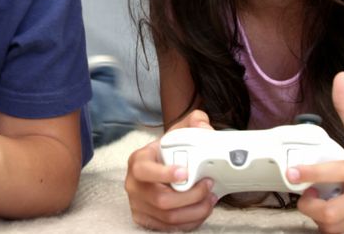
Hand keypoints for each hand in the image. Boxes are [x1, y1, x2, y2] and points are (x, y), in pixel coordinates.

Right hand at [125, 110, 216, 230]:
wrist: (159, 167)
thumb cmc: (168, 151)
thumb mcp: (179, 130)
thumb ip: (194, 121)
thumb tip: (205, 127)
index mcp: (138, 161)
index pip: (144, 170)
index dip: (164, 174)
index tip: (185, 173)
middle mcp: (133, 185)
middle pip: (161, 200)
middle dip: (191, 196)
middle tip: (208, 185)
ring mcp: (138, 205)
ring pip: (169, 218)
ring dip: (195, 210)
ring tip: (210, 198)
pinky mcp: (146, 220)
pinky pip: (171, 228)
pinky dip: (191, 221)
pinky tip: (201, 209)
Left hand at [290, 72, 343, 233]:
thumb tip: (341, 77)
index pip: (338, 172)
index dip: (313, 173)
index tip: (293, 173)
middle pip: (330, 213)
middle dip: (310, 206)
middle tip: (306, 194)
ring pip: (334, 228)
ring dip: (318, 218)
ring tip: (318, 202)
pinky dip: (331, 228)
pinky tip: (331, 214)